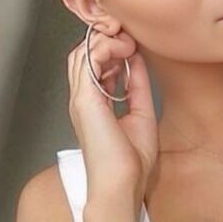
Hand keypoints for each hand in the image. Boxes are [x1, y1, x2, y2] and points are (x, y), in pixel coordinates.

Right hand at [66, 26, 157, 198]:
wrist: (123, 184)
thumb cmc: (131, 162)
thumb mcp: (141, 113)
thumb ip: (137, 86)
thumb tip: (137, 60)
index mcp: (94, 104)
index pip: (94, 64)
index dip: (112, 48)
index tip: (133, 45)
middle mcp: (83, 99)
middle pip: (84, 54)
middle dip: (106, 38)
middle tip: (130, 37)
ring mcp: (81, 98)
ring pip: (83, 52)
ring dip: (106, 40)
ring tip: (128, 42)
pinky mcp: (85, 99)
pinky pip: (88, 60)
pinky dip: (106, 48)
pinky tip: (124, 49)